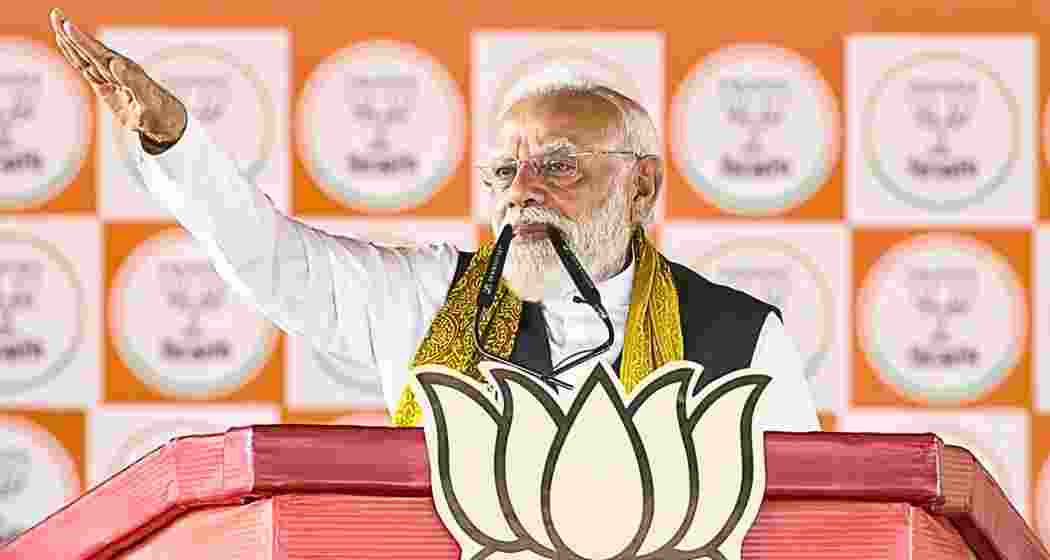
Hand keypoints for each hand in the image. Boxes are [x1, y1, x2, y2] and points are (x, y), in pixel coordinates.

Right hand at [48, 8, 186, 146]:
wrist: (165, 121)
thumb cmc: (159, 111)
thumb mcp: (147, 99)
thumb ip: (133, 81)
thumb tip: (116, 63)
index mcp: (124, 70)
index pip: (98, 53)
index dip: (82, 40)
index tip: (68, 26)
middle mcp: (116, 69)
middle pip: (88, 49)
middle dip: (71, 33)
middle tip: (56, 13)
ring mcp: (110, 76)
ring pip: (84, 56)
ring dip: (70, 41)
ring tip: (57, 24)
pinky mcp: (105, 85)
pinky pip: (86, 68)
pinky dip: (74, 57)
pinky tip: (67, 48)